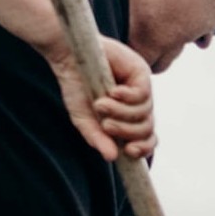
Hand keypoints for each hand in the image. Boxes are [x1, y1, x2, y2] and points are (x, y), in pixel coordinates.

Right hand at [47, 36, 155, 161]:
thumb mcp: (84, 119)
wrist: (67, 57)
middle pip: (147, 128)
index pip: (147, 137)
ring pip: (145, 112)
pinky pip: (142, 93)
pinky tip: (112, 92)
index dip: (144, 147)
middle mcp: (138, 103)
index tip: (129, 151)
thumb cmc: (76, 87)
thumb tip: (112, 158)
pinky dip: (127, 97)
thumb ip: (97, 138)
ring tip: (100, 105)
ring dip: (121, 113)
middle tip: (106, 125)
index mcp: (128, 116)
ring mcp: (141, 86)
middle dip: (127, 131)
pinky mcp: (140, 71)